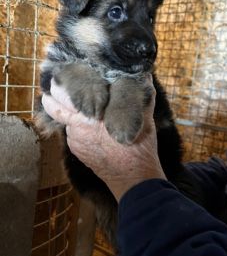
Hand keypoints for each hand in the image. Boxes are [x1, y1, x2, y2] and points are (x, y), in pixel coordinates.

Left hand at [41, 79, 165, 200]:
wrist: (134, 180)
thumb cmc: (139, 148)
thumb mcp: (144, 118)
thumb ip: (142, 95)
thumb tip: (144, 75)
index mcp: (89, 118)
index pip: (60, 96)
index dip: (60, 84)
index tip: (66, 75)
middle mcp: (76, 130)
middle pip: (53, 106)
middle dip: (55, 96)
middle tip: (66, 88)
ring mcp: (75, 142)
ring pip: (65, 120)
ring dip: (72, 113)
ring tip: (88, 110)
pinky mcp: (77, 152)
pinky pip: (73, 133)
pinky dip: (79, 127)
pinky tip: (95, 129)